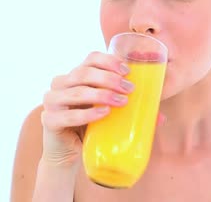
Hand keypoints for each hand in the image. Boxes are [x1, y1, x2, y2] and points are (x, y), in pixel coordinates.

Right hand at [39, 51, 133, 167]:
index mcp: (75, 76)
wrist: (68, 152)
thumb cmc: (90, 127)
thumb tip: (161, 117)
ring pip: (77, 91)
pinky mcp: (49, 121)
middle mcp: (60, 84)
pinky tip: (103, 113)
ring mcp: (52, 101)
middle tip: (129, 89)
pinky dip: (87, 114)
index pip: (90, 58)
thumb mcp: (108, 112)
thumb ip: (130, 110)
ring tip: (122, 101)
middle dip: (109, 78)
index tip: (127, 70)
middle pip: (84, 73)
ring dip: (102, 94)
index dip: (108, 61)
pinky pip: (69, 115)